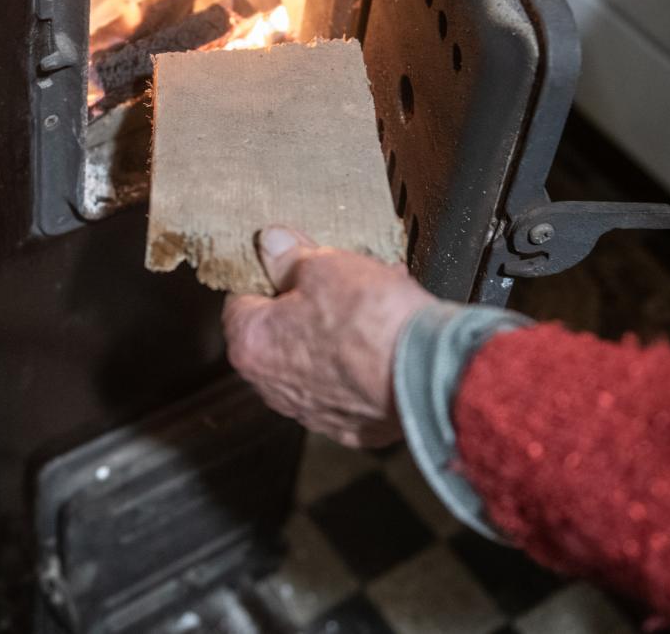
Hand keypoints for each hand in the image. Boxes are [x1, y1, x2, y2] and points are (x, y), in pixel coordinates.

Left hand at [222, 227, 437, 447]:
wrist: (430, 376)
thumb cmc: (372, 324)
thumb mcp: (325, 267)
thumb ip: (290, 256)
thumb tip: (272, 244)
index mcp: (252, 345)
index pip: (239, 300)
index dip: (267, 275)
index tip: (289, 263)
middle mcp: (274, 388)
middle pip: (279, 332)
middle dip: (307, 304)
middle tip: (338, 280)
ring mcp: (313, 411)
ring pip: (315, 358)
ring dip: (336, 332)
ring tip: (372, 302)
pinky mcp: (352, 425)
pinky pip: (347, 384)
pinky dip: (360, 363)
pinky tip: (385, 337)